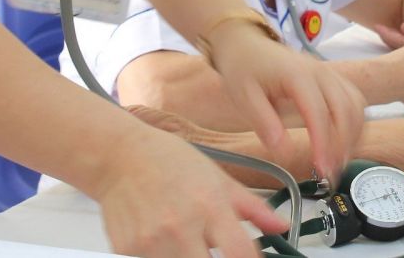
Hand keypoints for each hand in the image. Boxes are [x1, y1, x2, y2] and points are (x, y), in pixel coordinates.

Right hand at [94, 115, 286, 256]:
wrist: (121, 156)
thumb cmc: (169, 161)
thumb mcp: (219, 177)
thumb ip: (253, 207)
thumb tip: (281, 226)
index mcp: (209, 205)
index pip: (241, 253)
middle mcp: (181, 225)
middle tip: (218, 252)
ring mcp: (152, 241)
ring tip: (191, 244)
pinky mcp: (128, 249)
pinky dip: (165, 257)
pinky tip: (165, 242)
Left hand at [206, 22, 365, 175]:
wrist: (247, 44)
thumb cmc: (244, 69)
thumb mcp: (243, 97)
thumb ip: (264, 123)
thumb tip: (283, 151)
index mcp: (298, 75)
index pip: (319, 113)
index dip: (323, 143)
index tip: (321, 168)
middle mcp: (320, 72)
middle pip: (346, 109)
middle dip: (343, 145)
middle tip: (331, 173)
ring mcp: (329, 73)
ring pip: (356, 105)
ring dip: (353, 135)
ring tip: (339, 162)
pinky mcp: (332, 78)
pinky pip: (355, 99)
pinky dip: (355, 123)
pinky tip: (345, 142)